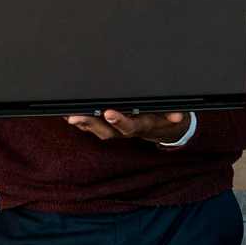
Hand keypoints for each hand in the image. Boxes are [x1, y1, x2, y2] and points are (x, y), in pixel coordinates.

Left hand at [65, 110, 188, 143]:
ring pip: (98, 130)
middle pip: (108, 131)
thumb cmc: (166, 114)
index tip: (109, 113)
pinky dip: (81, 122)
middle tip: (78, 116)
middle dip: (92, 124)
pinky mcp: (109, 126)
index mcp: (143, 125)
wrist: (165, 126)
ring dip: (83, 124)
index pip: (131, 125)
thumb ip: (174, 113)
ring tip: (69, 116)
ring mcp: (117, 130)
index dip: (120, 121)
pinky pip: (93, 127)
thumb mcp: (173, 113)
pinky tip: (67, 114)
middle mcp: (127, 130)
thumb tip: (177, 116)